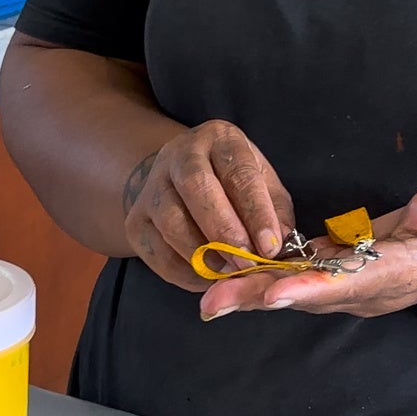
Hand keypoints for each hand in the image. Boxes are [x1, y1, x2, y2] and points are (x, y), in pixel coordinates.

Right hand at [122, 120, 296, 293]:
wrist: (177, 179)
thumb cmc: (232, 182)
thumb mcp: (262, 183)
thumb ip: (276, 212)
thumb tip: (281, 245)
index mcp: (219, 139)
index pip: (238, 171)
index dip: (256, 211)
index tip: (270, 246)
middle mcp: (180, 155)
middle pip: (197, 188)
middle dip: (225, 231)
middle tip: (247, 262)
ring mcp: (152, 186)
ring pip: (171, 221)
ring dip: (203, 254)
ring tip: (229, 273)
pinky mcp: (135, 220)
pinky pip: (155, 251)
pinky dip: (183, 272)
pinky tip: (207, 278)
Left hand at [197, 179, 416, 321]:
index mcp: (391, 272)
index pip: (345, 283)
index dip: (308, 288)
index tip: (274, 294)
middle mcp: (363, 289)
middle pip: (305, 295)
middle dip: (259, 298)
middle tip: (211, 302)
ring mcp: (349, 287)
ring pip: (294, 291)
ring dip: (252, 293)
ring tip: (208, 294)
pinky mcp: (339, 275)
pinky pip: (296, 281)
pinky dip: (264, 281)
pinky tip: (231, 274)